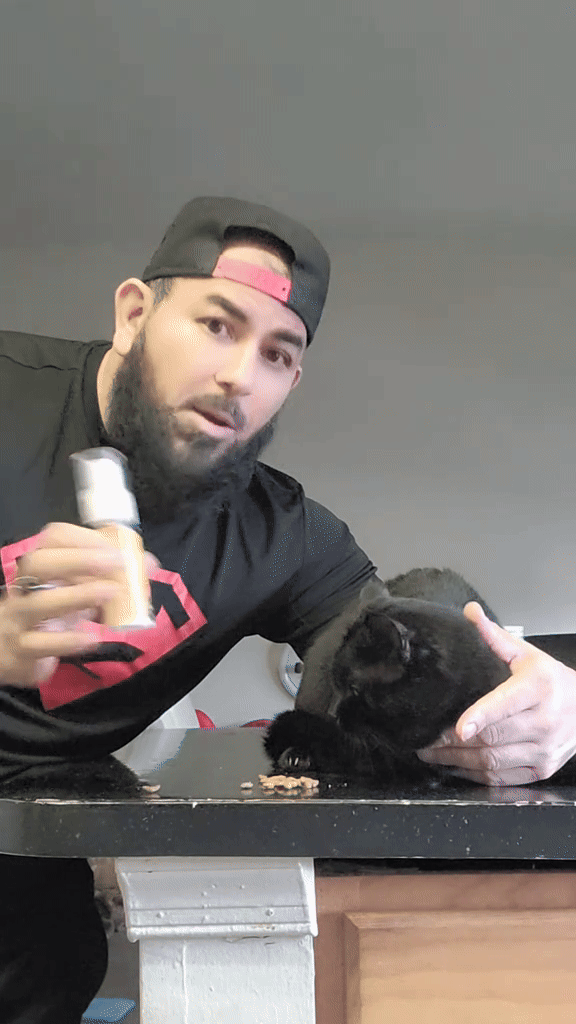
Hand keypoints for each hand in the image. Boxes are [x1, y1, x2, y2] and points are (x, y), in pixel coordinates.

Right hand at [0, 522, 159, 688]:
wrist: (10, 654)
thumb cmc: (51, 616)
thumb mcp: (77, 593)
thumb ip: (110, 578)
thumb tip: (148, 564)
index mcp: (39, 568)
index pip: (52, 540)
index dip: (84, 539)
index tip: (115, 549)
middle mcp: (24, 589)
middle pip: (38, 563)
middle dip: (77, 559)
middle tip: (114, 563)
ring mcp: (18, 620)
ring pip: (37, 604)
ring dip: (77, 595)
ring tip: (110, 594)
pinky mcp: (20, 652)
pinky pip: (39, 644)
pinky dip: (67, 640)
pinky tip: (91, 638)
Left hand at [415, 601, 575, 785]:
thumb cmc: (551, 681)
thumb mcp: (527, 655)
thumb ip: (495, 637)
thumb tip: (470, 612)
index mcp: (537, 688)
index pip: (505, 704)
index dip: (480, 717)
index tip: (459, 726)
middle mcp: (543, 721)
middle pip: (492, 738)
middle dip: (453, 742)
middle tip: (426, 738)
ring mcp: (543, 749)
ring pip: (493, 762)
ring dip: (457, 761)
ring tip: (432, 753)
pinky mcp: (540, 770)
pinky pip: (502, 779)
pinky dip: (475, 775)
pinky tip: (456, 767)